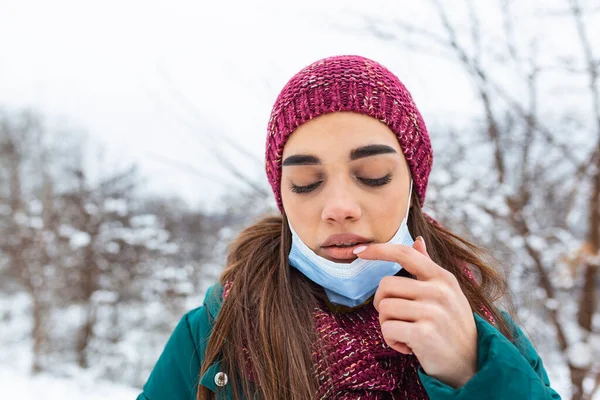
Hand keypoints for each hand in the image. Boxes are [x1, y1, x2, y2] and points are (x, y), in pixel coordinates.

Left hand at [353, 237, 477, 388]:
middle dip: (383, 304)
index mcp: (443, 277)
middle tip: (400, 319)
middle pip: (385, 285)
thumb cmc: (452, 326)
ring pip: (384, 308)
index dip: (379, 250)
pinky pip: (387, 329)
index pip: (405, 254)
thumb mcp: (447, 292)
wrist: (472, 365)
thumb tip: (417, 241)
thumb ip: (428, 267)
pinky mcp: (424, 333)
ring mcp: (433, 311)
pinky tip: (408, 346)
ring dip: (388, 325)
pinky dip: (391, 340)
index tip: (359, 252)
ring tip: (407, 333)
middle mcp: (439, 291)